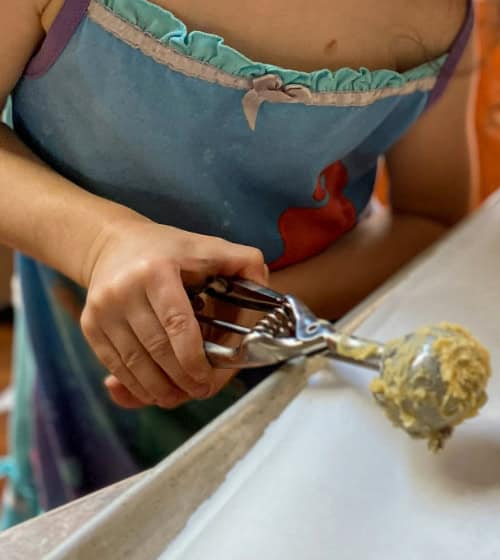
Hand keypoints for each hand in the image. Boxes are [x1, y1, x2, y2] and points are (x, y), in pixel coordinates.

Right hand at [80, 218, 266, 409]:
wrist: (113, 244)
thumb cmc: (171, 249)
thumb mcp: (210, 246)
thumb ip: (246, 263)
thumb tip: (268, 294)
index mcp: (157, 269)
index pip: (177, 324)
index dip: (193, 358)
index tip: (207, 379)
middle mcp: (124, 290)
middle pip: (156, 349)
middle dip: (180, 379)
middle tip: (200, 392)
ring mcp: (102, 310)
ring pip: (132, 364)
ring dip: (157, 389)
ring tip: (179, 397)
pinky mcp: (89, 325)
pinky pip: (114, 364)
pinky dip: (134, 384)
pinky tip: (153, 391)